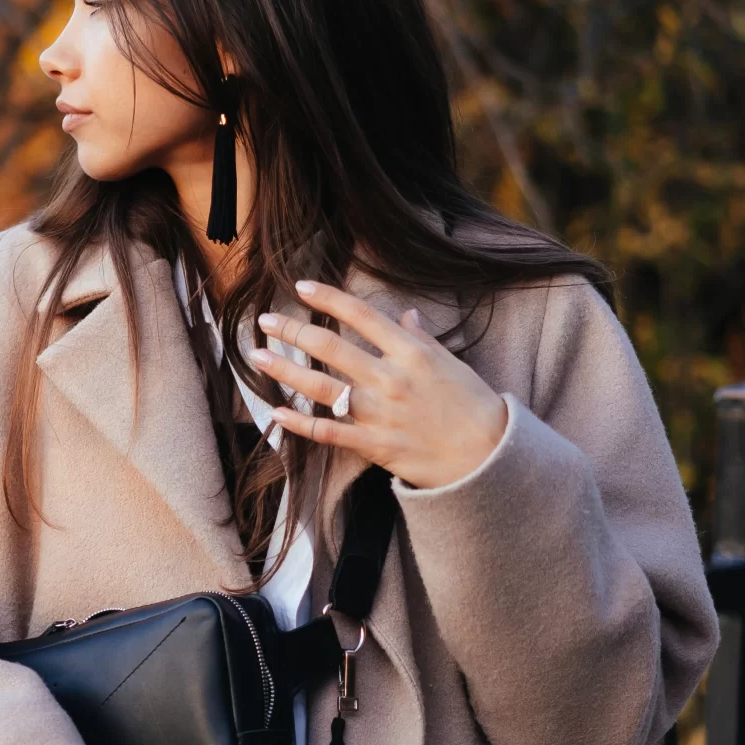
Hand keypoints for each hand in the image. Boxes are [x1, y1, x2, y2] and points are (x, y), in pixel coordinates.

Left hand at [248, 279, 507, 488]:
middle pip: (330, 348)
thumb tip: (406, 315)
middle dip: (292, 331)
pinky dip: (298, 424)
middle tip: (264, 320)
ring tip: (257, 357)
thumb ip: (421, 339)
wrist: (488, 456)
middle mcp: (390, 378)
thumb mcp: (451, 363)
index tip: (301, 287)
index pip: (361, 315)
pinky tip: (275, 413)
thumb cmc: (473, 406)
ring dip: (284, 371)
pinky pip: (327, 433)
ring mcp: (378, 413)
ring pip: (320, 388)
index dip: (328, 298)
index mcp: (411, 352)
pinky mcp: (372, 445)